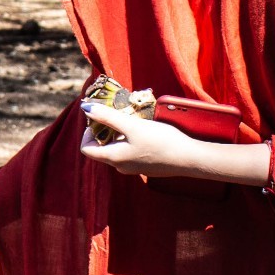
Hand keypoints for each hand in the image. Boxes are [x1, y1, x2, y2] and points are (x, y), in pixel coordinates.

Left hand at [79, 102, 206, 176]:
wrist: (189, 158)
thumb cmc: (160, 141)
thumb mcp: (132, 125)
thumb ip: (108, 117)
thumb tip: (85, 107)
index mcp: (113, 158)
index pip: (86, 148)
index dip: (88, 131)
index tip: (100, 117)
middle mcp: (120, 166)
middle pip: (101, 147)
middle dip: (105, 129)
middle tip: (117, 114)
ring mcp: (133, 167)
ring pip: (117, 148)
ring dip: (119, 132)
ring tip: (132, 119)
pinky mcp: (146, 165)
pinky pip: (130, 150)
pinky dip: (131, 138)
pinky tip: (145, 129)